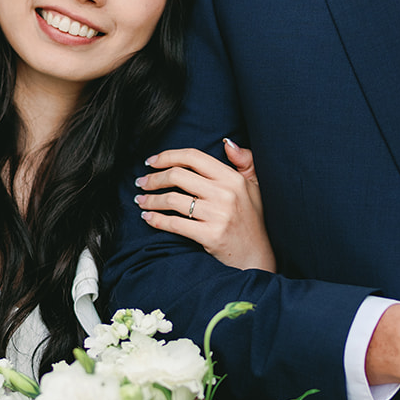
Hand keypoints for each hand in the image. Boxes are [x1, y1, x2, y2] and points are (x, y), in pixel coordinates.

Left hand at [136, 141, 275, 271]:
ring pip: (172, 199)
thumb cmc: (253, 221)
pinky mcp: (211, 235)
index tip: (151, 161)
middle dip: (153, 178)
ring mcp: (218, 215)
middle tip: (141, 182)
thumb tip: (227, 142)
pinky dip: (156, 220)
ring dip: (150, 199)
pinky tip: (148, 218)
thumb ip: (244, 161)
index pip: (193, 157)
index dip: (167, 156)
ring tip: (140, 200)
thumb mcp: (255, 187)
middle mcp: (226, 193)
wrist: (258, 257)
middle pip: (178, 175)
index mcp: (233, 178)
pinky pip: (175, 224)